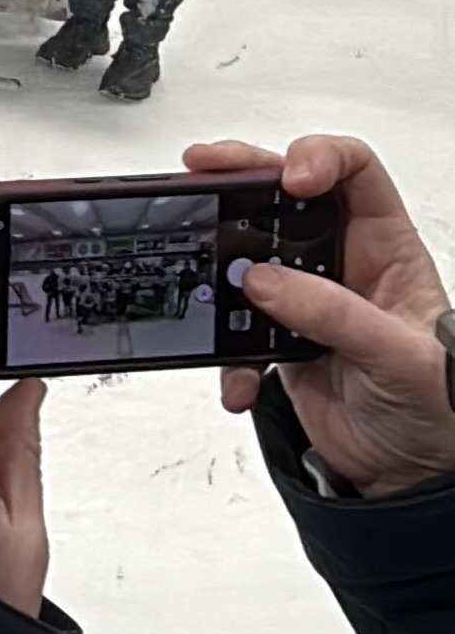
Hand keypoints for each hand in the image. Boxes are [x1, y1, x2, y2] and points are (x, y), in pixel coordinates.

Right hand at [196, 133, 454, 495]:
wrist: (411, 475)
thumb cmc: (437, 409)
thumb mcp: (398, 354)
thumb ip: (334, 313)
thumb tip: (266, 280)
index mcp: (386, 247)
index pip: (353, 170)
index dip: (319, 158)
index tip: (290, 177)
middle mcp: (342, 263)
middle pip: (285, 195)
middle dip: (241, 175)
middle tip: (202, 169)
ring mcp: (307, 300)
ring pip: (250, 254)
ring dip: (220, 265)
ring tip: (202, 271)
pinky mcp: (279, 340)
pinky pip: (234, 330)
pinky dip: (226, 355)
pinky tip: (241, 377)